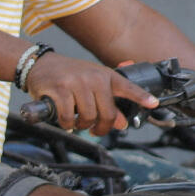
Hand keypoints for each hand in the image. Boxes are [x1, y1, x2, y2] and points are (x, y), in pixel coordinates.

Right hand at [24, 52, 152, 135]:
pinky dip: (66, 124)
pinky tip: (64, 121)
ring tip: (76, 122)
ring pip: (88, 116)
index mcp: (105, 75)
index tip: (153, 103)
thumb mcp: (91, 84)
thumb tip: (121, 123)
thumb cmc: (68, 76)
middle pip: (107, 113)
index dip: (141, 97)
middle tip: (94, 130)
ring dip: (81, 125)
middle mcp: (94, 77)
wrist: (41, 65)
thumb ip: (108, 102)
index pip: (128, 87)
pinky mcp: (59, 89)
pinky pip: (67, 117)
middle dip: (101, 127)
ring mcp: (76, 83)